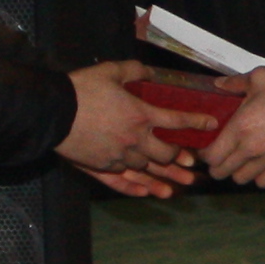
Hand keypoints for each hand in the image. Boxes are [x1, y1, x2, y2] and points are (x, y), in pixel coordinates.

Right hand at [60, 60, 210, 199]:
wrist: (53, 112)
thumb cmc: (82, 89)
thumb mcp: (110, 71)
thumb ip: (134, 70)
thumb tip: (148, 71)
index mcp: (140, 115)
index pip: (177, 121)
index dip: (197, 122)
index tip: (211, 125)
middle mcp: (134, 139)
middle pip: (165, 154)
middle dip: (178, 157)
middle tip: (189, 161)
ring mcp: (118, 156)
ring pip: (147, 172)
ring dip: (165, 178)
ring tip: (180, 186)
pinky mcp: (102, 167)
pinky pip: (123, 182)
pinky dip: (137, 188)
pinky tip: (148, 193)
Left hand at [205, 58, 264, 188]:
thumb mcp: (260, 77)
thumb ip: (235, 83)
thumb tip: (219, 84)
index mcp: (240, 127)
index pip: (211, 155)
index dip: (205, 155)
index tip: (207, 149)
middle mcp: (252, 148)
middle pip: (222, 172)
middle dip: (217, 166)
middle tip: (221, 157)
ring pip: (242, 179)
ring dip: (238, 172)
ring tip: (241, 162)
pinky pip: (264, 182)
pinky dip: (259, 177)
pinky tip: (261, 166)